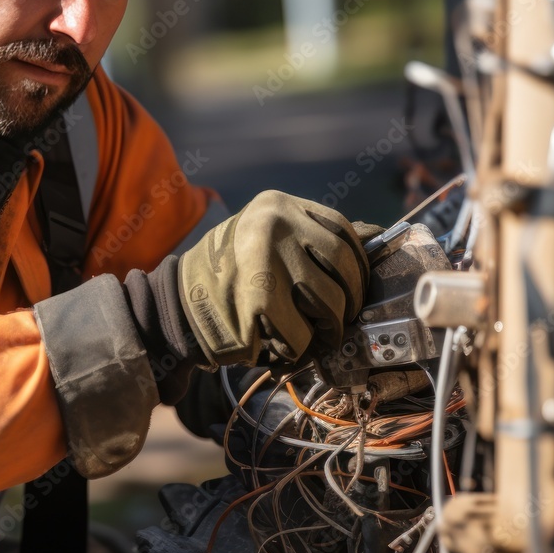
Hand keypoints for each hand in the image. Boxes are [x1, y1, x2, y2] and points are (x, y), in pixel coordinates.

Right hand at [177, 191, 368, 367]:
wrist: (175, 303)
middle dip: (348, 301)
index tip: (354, 290)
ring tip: (313, 336)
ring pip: (328, 301)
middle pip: (342, 266)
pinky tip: (286, 346)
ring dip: (327, 328)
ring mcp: (265, 258)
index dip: (358, 267)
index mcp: (278, 205)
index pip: (343, 231)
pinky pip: (301, 331)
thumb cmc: (228, 275)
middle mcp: (274, 224)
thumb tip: (378, 240)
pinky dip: (299, 347)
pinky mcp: (258, 297)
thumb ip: (309, 239)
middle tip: (337, 320)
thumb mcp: (266, 239)